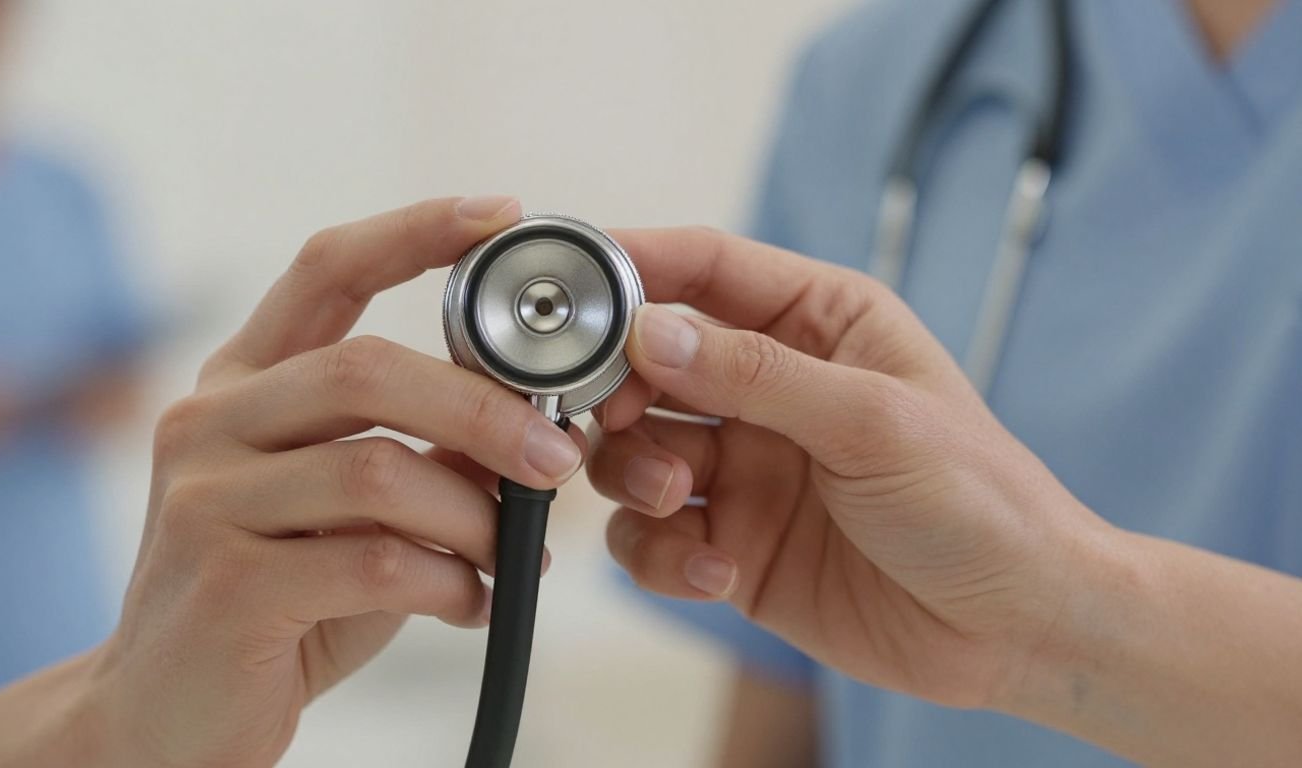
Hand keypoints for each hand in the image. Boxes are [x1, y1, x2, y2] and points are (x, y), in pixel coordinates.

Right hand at [80, 197, 584, 766]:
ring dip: (475, 519)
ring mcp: (206, 500)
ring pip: (379, 473)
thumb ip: (422, 459)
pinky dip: (451, 585)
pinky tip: (471, 606)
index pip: (325, 270)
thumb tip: (534, 422)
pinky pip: (377, 564)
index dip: (416, 230)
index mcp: (241, 385)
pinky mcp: (226, 585)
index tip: (501, 214)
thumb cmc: (275, 604)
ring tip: (512, 558)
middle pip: (367, 369)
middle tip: (557, 454)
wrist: (162, 717)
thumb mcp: (351, 515)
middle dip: (482, 410)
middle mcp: (209, 424)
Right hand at [588, 227, 1109, 708]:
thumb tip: (651, 331)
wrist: (1016, 629)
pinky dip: (662, 555)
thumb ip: (756, 375)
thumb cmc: (980, 501)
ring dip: (633, 474)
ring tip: (676, 500)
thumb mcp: (872, 421)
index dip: (632, 269)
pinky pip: (653, 538)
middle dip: (615, 391)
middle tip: (606, 419)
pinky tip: (717, 573)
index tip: (567, 284)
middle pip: (647, 362)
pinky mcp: (731, 542)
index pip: (705, 268)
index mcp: (818, 323)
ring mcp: (746, 468)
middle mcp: (770, 388)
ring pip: (632, 450)